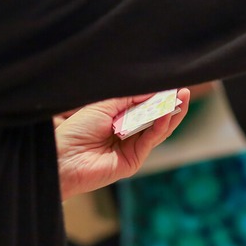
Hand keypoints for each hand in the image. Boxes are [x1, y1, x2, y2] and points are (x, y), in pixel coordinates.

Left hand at [56, 89, 190, 199]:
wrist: (62, 158)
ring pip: (158, 129)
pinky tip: (166, 112)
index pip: (144, 106)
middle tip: (183, 90)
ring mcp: (131, 148)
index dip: (158, 95)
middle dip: (170, 103)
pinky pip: (151, 140)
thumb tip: (155, 90)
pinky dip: (161, 125)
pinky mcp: (134, 161)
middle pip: (155, 117)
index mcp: (117, 120)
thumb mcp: (105, 105)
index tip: (171, 83)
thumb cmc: (76, 130)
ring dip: (171, 113)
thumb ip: (131, 98)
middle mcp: (127, 134)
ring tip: (182, 97)